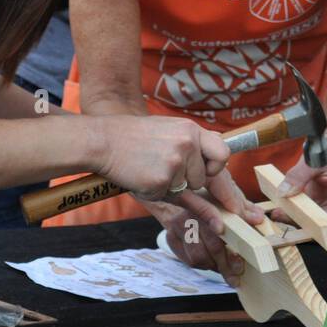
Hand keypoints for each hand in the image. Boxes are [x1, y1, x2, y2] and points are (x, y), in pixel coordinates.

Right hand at [93, 115, 229, 201]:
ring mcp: (176, 162)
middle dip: (187, 180)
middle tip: (162, 168)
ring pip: (185, 189)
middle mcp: (188, 144)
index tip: (210, 175)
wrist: (103, 141)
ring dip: (169, 186)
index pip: (223, 154)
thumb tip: (217, 152)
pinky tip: (141, 175)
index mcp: (191, 130)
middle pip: (202, 178)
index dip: (216, 168)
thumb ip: (192, 142)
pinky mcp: (162, 180)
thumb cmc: (134, 138)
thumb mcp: (168, 130)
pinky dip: (154, 191)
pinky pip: (166, 196)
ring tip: (149, 168)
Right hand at [153, 186, 264, 285]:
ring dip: (215, 265)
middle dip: (226, 259)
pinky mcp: (171, 240)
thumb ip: (243, 208)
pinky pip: (190, 261)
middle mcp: (188, 213)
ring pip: (199, 256)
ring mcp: (177, 227)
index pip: (209, 212)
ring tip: (226, 267)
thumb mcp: (226, 199)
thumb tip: (259, 218)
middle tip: (239, 270)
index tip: (230, 241)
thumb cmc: (207, 201)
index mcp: (202, 200)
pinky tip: (213, 263)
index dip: (218, 225)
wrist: (177, 200)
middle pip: (209, 242)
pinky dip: (205, 265)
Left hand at [277, 142, 326, 229]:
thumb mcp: (314, 159)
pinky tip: (282, 212)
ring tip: (280, 215)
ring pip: (321, 225)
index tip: (317, 232)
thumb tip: (284, 192)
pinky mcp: (324, 208)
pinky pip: (312, 218)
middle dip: (311, 228)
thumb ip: (299, 175)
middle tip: (287, 220)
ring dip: (300, 223)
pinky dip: (298, 217)